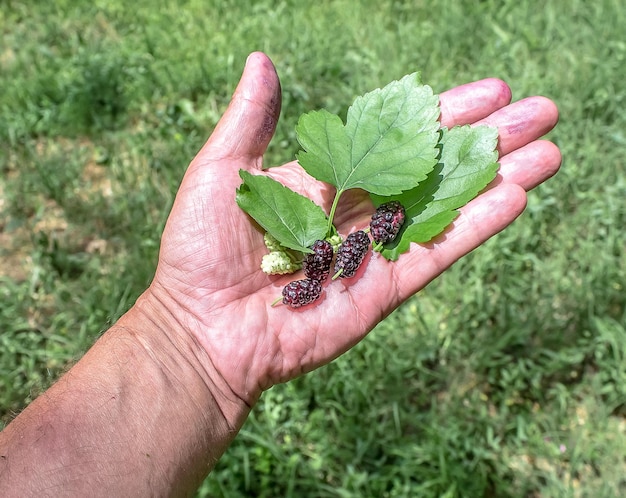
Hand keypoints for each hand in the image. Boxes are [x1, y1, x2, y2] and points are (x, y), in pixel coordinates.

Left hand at [146, 52, 559, 411]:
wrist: (204, 330)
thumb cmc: (201, 251)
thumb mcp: (223, 171)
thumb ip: (253, 121)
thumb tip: (261, 61)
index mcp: (324, 179)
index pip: (395, 136)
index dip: (441, 113)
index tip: (486, 91)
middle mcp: (358, 211)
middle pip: (434, 166)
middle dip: (486, 139)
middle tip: (539, 111)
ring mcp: (376, 250)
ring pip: (447, 205)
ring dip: (497, 177)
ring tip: (547, 149)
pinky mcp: (386, 288)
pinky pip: (439, 250)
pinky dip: (476, 224)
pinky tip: (516, 195)